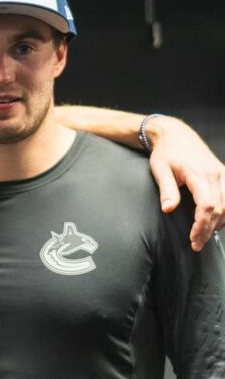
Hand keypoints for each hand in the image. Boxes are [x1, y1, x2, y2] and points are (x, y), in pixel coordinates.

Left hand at [146, 116, 224, 250]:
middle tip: (196, 244)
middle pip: (221, 208)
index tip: (193, 239)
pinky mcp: (224, 174)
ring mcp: (222, 174)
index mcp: (199, 174)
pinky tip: (216, 222)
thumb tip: (168, 209)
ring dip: (219, 222)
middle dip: (209, 229)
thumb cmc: (166, 153)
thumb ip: (166, 190)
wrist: (175, 134)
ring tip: (204, 236)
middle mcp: (216, 174)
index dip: (202, 225)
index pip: (207, 205)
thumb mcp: (160, 170)